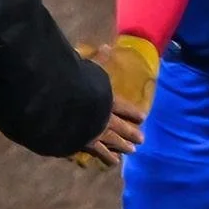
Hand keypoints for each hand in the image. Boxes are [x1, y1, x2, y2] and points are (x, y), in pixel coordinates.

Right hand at [71, 36, 157, 169]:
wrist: (65, 109)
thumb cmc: (77, 87)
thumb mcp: (89, 69)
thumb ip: (99, 60)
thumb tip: (107, 45)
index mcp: (107, 100)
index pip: (123, 107)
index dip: (133, 112)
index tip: (143, 118)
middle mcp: (105, 118)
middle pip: (122, 126)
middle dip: (132, 133)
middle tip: (142, 140)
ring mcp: (96, 133)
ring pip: (113, 142)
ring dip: (122, 147)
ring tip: (131, 152)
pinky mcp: (85, 144)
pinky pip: (98, 152)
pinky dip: (106, 157)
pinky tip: (111, 162)